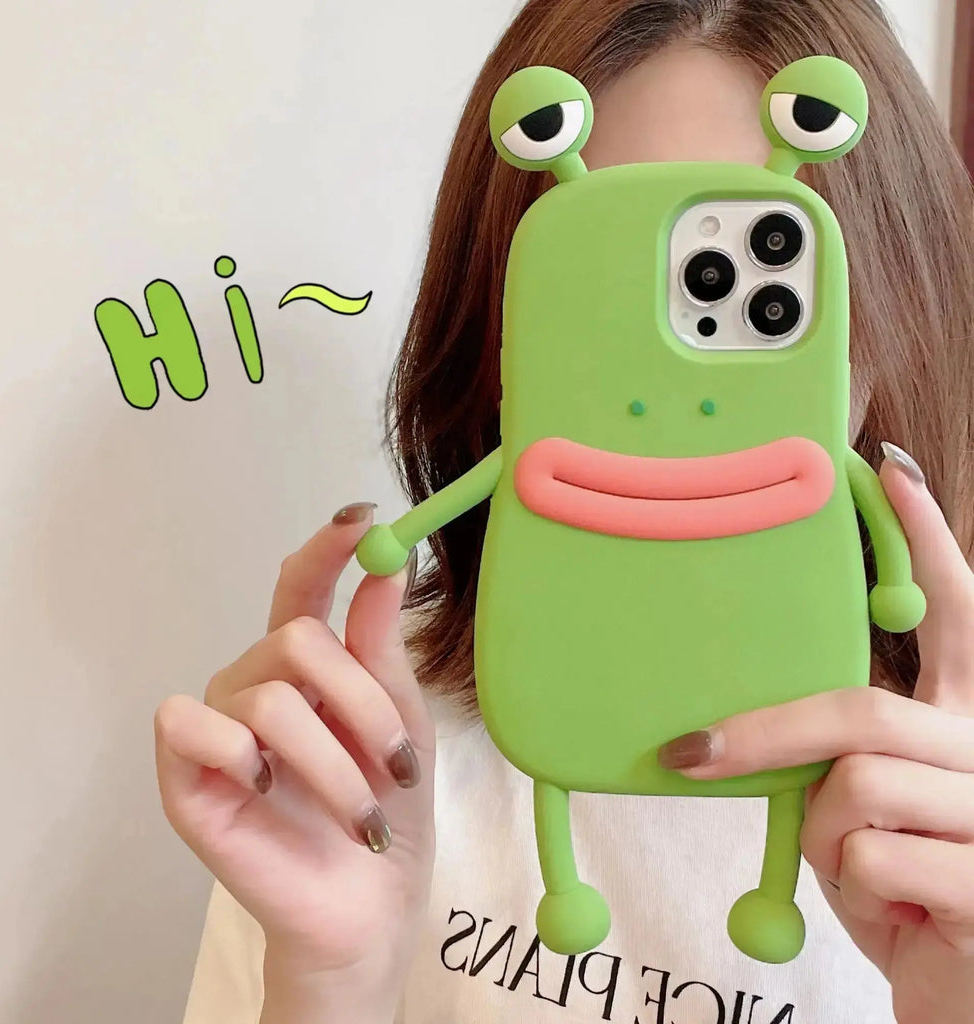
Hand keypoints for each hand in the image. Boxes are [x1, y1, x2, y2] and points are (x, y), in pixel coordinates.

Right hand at [153, 502, 434, 1016]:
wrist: (367, 904)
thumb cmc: (387, 810)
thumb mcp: (400, 721)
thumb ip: (380, 647)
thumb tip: (384, 567)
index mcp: (306, 664)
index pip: (301, 586)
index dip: (327, 549)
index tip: (364, 521)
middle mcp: (255, 682)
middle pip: (299, 641)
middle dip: (363, 704)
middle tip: (398, 766)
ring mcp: (216, 726)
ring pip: (269, 696)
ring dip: (332, 762)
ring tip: (360, 815)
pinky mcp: (183, 773)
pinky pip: (191, 724)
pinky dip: (242, 757)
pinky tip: (266, 789)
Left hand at [657, 447, 973, 1023]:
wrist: (958, 992)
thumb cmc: (904, 891)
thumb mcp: (866, 810)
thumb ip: (839, 751)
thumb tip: (753, 720)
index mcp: (964, 720)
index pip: (958, 611)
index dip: (925, 540)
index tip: (887, 474)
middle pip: (861, 709)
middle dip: (768, 735)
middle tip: (690, 752)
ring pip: (856, 783)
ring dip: (823, 836)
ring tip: (854, 870)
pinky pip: (869, 857)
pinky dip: (853, 888)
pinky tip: (897, 911)